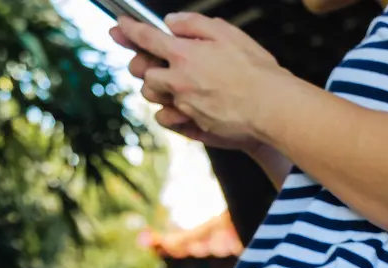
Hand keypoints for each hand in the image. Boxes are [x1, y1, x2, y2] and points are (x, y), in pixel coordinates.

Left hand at [110, 13, 282, 149]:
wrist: (269, 107)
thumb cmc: (254, 69)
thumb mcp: (226, 32)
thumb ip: (194, 24)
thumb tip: (172, 22)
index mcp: (184, 54)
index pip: (147, 38)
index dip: (129, 30)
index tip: (118, 26)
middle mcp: (178, 81)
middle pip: (142, 71)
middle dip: (142, 63)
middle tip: (150, 58)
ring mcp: (182, 106)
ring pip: (151, 96)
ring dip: (155, 87)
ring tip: (171, 80)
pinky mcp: (190, 125)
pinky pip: (164, 119)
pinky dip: (166, 110)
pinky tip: (178, 104)